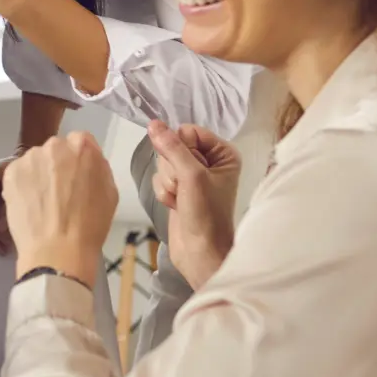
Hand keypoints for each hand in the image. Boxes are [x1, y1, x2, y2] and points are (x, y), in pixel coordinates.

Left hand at [4, 131, 119, 285]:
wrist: (58, 250)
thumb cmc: (89, 226)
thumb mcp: (110, 192)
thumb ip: (98, 168)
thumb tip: (88, 163)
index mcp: (83, 146)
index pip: (80, 142)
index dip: (78, 162)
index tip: (77, 178)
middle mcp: (54, 145)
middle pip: (56, 150)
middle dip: (57, 166)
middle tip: (60, 193)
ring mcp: (30, 158)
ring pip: (35, 162)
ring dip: (38, 175)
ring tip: (43, 203)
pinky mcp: (10, 173)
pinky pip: (19, 174)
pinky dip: (22, 186)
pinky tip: (29, 205)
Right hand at [148, 120, 241, 286]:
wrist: (201, 252)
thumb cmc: (206, 215)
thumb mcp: (192, 177)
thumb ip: (173, 148)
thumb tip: (154, 124)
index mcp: (223, 153)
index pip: (188, 131)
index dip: (180, 148)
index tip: (186, 168)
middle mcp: (209, 162)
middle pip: (173, 147)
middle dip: (173, 169)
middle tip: (185, 187)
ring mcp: (193, 177)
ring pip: (164, 163)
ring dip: (168, 183)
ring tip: (181, 199)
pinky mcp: (179, 190)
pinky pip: (160, 179)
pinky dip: (164, 193)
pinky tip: (176, 206)